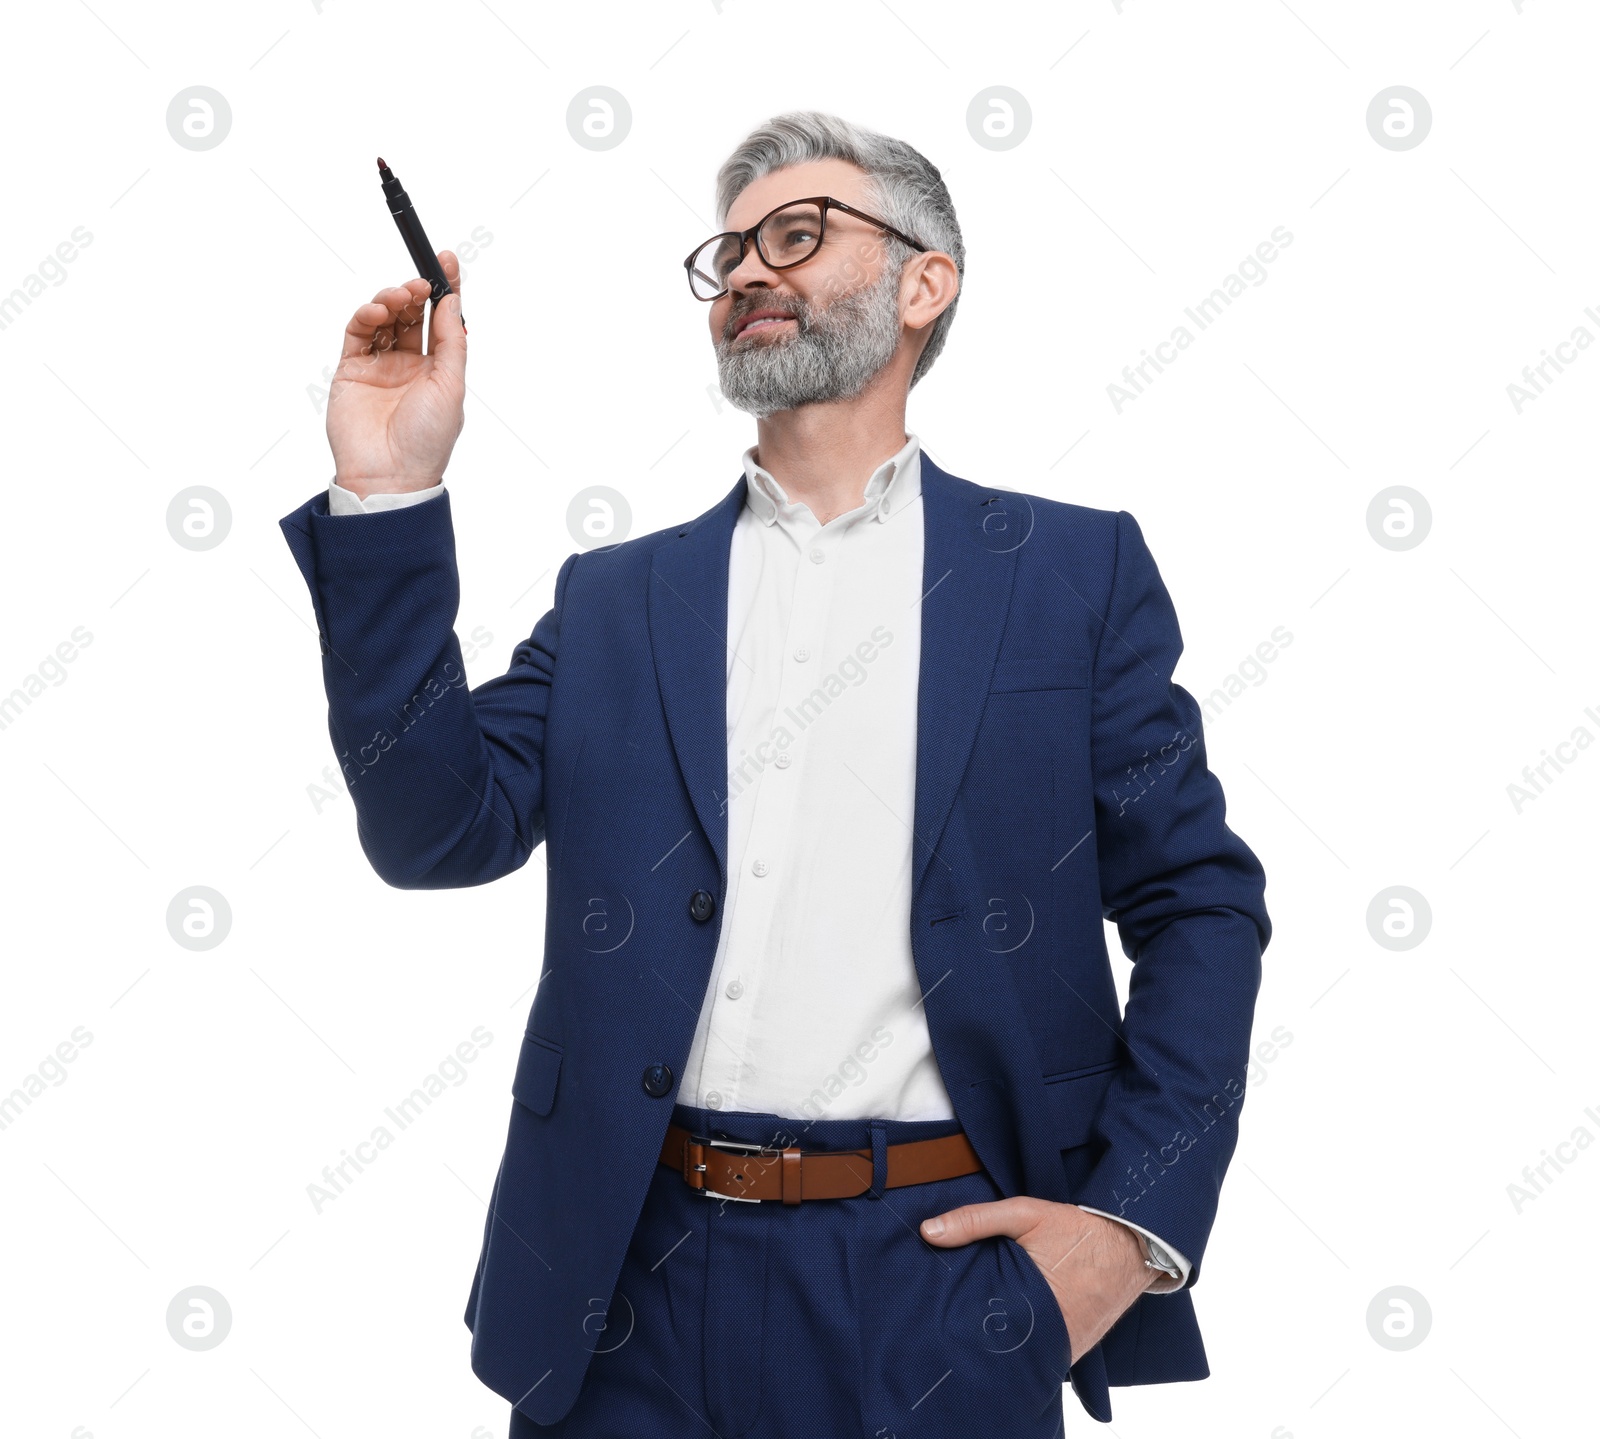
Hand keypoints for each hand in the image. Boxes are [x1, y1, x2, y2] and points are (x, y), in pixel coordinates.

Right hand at [327, 250, 466, 499]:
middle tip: (421, 280)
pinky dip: (367, 316)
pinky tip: (378, 312)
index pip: (441, 320)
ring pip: (384, 318)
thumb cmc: (426, 440)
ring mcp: (379, 366)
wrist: (388, 475)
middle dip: (416, 291)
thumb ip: (450, 341)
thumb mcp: (451, 386)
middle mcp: (409, 365)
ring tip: (401, 296)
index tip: (448, 259)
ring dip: (392, 300)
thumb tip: (451, 301)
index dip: (445, 288)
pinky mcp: (351, 370)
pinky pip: (358, 332)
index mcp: (438, 370)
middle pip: (411, 313)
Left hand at [920, 1197, 1164, 1365]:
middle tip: (958, 1317)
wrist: (1135, 1243)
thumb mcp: (1025, 1214)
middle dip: (982, 1331)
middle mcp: (1054, 1337)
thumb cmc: (1078, 1228)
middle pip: (1001, 1343)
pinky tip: (1014, 1325)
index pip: (984, 1327)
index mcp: (1035, 1307)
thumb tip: (928, 1231)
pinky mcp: (1076, 1349)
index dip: (961, 1322)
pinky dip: (1029, 1341)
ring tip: (984, 1321)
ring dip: (1006, 1338)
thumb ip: (975, 1220)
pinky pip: (1045, 1352)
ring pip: (1023, 1351)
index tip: (942, 1313)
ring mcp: (1068, 1348)